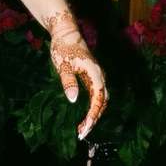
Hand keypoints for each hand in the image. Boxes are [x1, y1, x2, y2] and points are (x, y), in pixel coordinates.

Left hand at [47, 13, 106, 139]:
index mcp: (95, 74)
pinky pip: (97, 95)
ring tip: (83, 128)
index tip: (84, 128)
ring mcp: (98, 76)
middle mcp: (100, 76)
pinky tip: (85, 115)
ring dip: (94, 114)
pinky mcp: (94, 76)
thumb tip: (73, 99)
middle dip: (94, 119)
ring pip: (101, 99)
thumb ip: (68, 82)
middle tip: (82, 133)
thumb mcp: (63, 66)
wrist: (66, 33)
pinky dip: (93, 107)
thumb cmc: (63, 48)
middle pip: (102, 102)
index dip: (92, 116)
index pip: (98, 100)